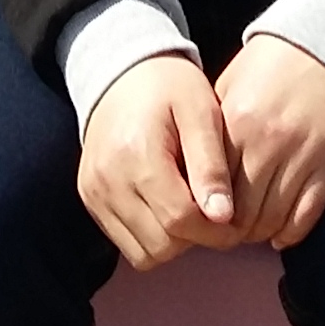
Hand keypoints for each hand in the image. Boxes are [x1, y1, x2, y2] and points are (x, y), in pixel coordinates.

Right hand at [78, 53, 250, 268]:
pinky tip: (166, 206)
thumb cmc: (169, 87)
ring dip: (173, 241)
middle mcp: (108, 181)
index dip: (215, 231)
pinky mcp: (90, 199)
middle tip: (213, 212)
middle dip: (195, 237)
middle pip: (162, 245)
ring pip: (143, 253)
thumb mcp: (202, 112)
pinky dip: (151, 235)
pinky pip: (126, 243)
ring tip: (190, 207)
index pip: (180, 221)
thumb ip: (211, 165)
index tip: (234, 222)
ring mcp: (95, 193)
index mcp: (137, 156)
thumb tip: (223, 216)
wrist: (122, 72)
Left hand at [216, 34, 324, 248]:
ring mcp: (299, 157)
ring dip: (257, 234)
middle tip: (222, 233)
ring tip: (248, 231)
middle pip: (239, 214)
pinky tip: (278, 233)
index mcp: (235, 124)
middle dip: (228, 231)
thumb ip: (209, 130)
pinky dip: (290, 233)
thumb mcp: (228, 87)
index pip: (209, 188)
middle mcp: (265, 145)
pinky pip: (305, 217)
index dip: (202, 212)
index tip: (199, 218)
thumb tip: (187, 173)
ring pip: (270, 221)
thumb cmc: (269, 66)